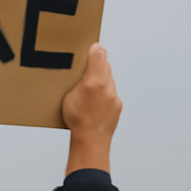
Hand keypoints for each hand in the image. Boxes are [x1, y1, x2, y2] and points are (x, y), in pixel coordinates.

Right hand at [61, 43, 121, 175]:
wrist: (90, 143)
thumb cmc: (83, 118)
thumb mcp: (84, 85)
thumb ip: (94, 65)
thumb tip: (99, 47)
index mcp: (103, 81)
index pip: (101, 59)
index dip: (92, 54)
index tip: (84, 50)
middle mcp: (111, 91)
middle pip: (102, 73)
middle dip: (92, 70)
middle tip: (78, 72)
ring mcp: (112, 104)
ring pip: (102, 89)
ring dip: (93, 86)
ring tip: (80, 91)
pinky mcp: (110, 115)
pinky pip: (102, 102)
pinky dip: (95, 100)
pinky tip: (86, 106)